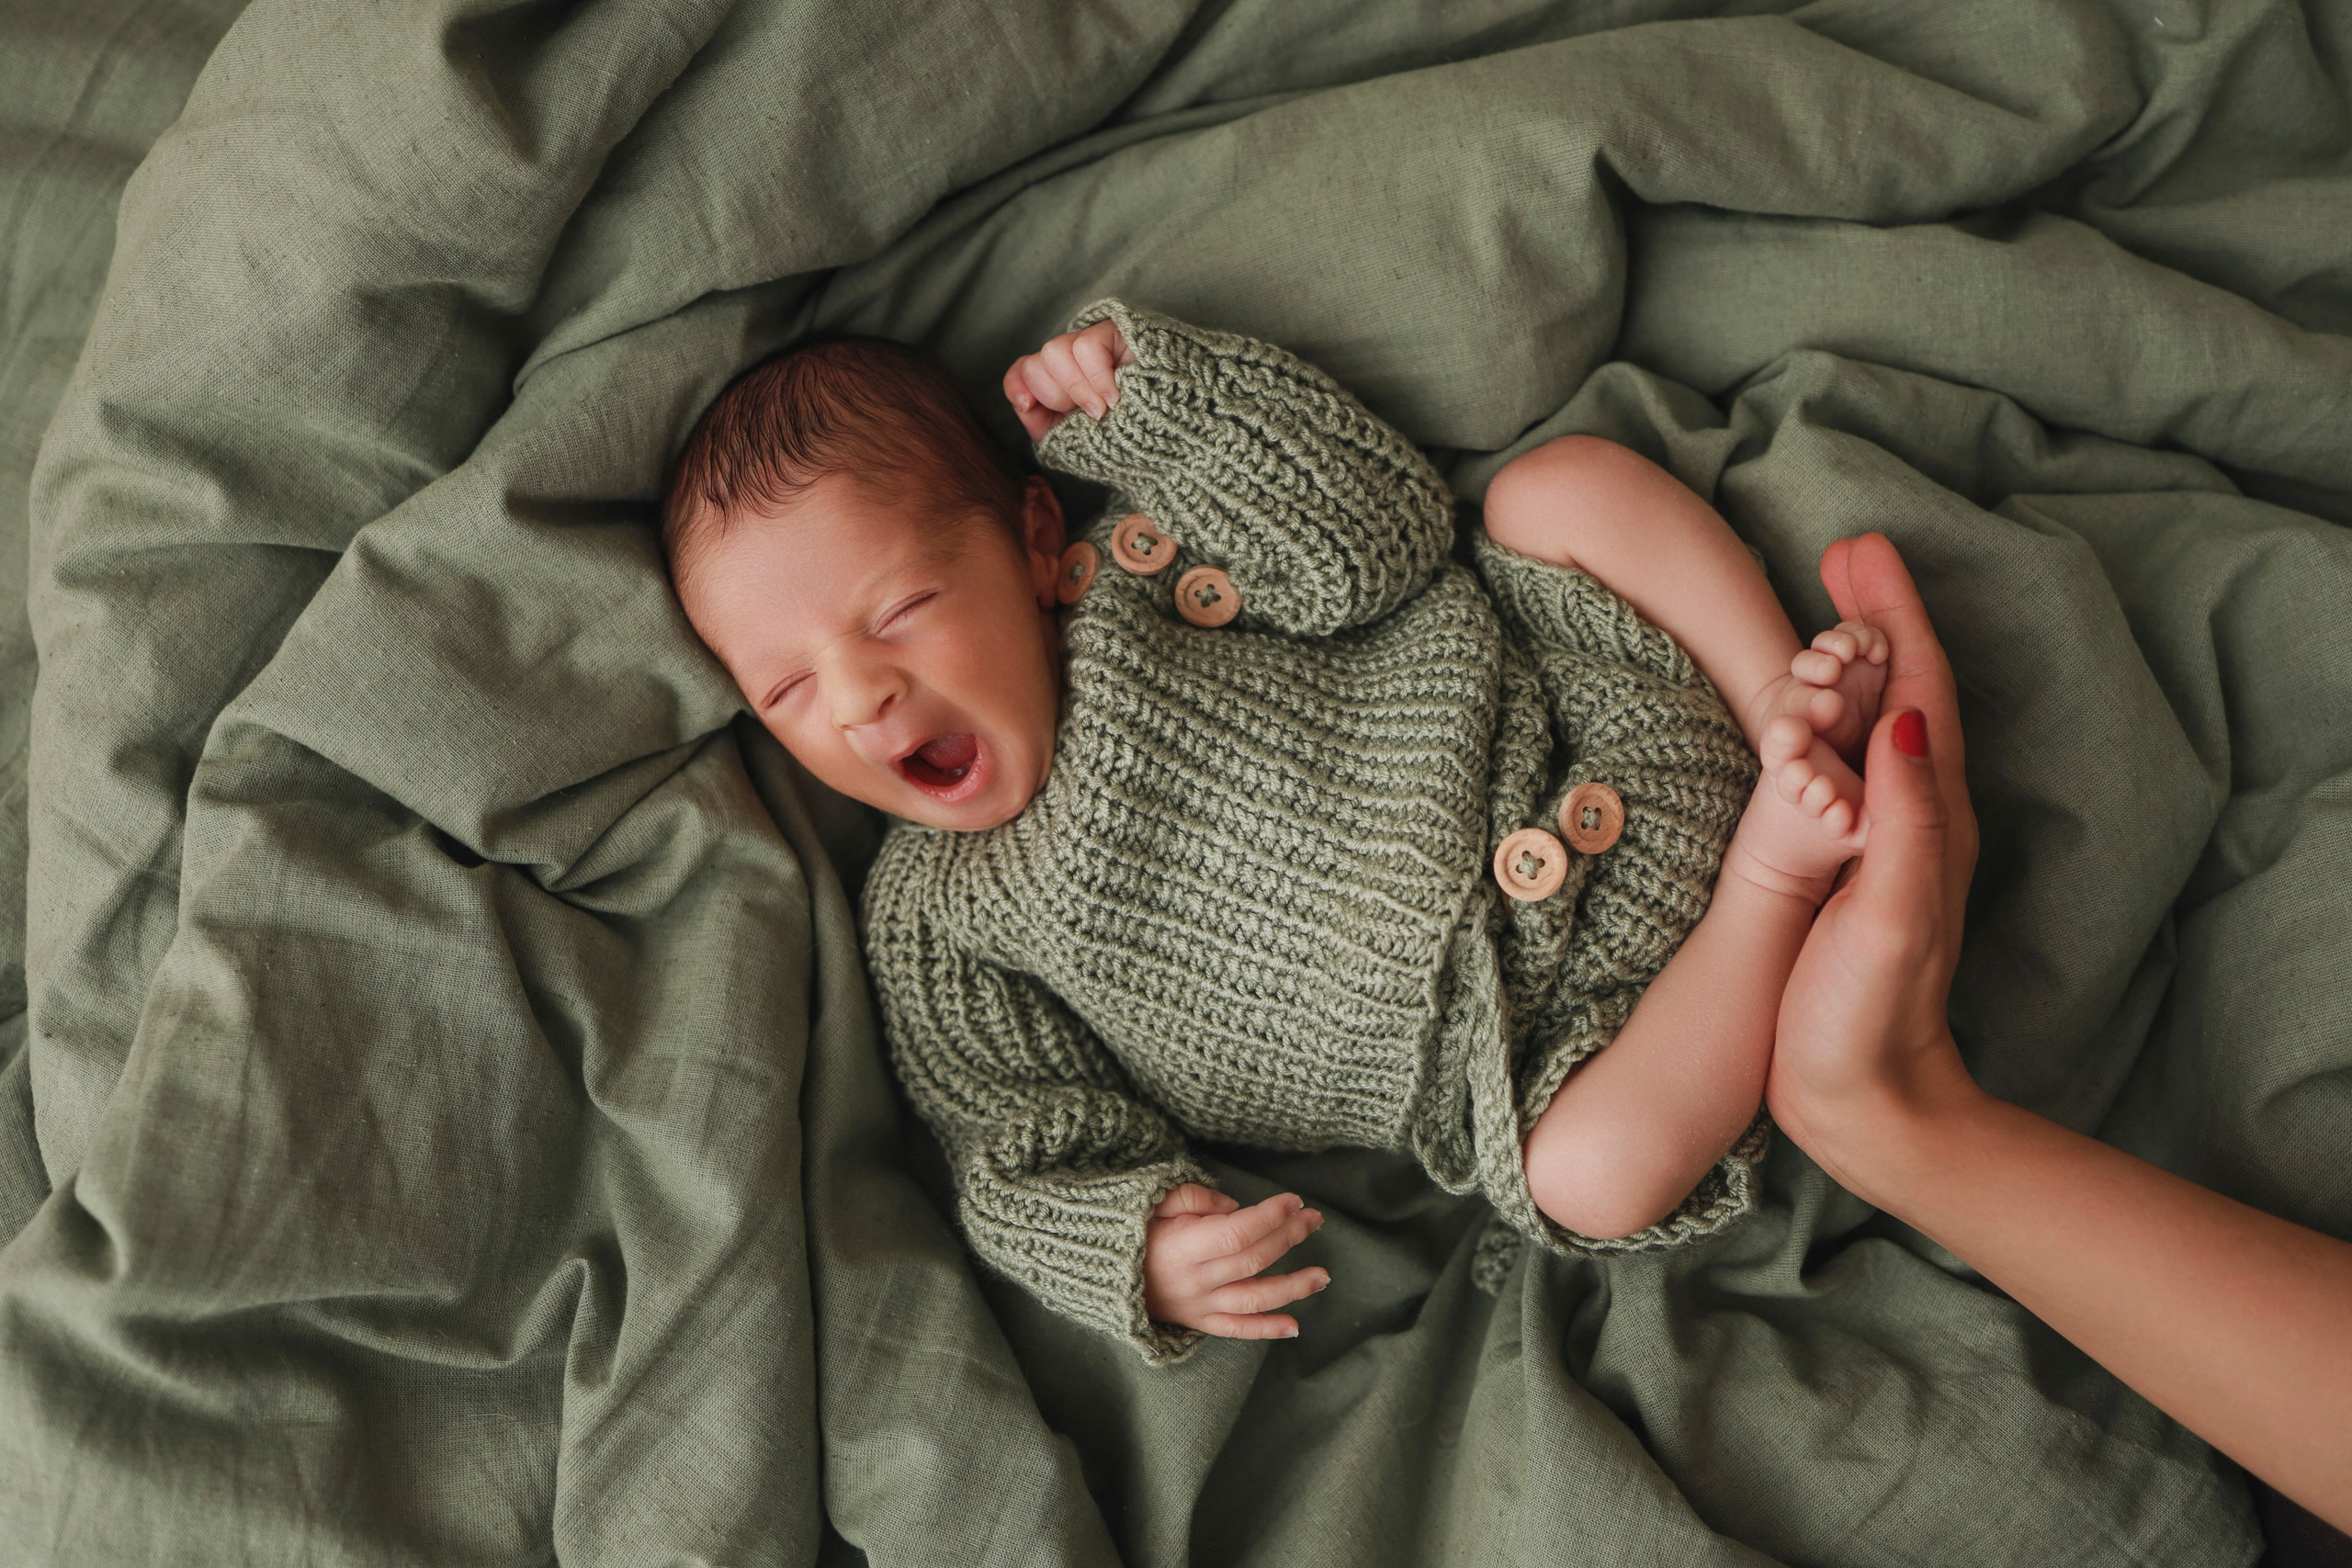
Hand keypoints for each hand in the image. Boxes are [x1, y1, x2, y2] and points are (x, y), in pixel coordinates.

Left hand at [1003, 319, 1133, 440]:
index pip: (1023, 371)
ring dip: (1078, 389)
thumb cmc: (1134, 444)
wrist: (1181, 441)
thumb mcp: (1077, 445)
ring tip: (1107, 407)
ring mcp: (1096, 344)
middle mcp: (1076, 362)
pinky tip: (1117, 394)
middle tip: (1091, 414)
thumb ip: (1042, 424)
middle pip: (1035, 363)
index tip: (1028, 405)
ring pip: (1054, 351)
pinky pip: (1086, 346)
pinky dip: (1097, 378)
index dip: (1018, 385)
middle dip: (1057, 395)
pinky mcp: (1119, 331)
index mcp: (1064, 387)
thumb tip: (1023, 399)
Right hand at [1143, 1183, 1327, 1339]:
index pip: (1237, 1233)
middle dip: (1289, 1237)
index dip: (1269, 1217)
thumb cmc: (1135, 1232)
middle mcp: (1196, 1280)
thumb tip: (1235, 1207)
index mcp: (1183, 1247)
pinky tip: (1295, 1326)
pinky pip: (1239, 1330)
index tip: (1292, 1201)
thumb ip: (1194, 1197)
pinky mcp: (1201, 1322)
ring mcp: (1200, 1305)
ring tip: (1322, 1276)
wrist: (1106, 1274)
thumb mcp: (1155, 1202)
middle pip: (1253, 1261)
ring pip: (1254, 1300)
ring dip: (1293, 1288)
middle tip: (1314, 1219)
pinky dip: (1268, 1330)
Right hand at [1766, 533, 1984, 1200]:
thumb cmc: (1870, 1016)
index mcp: (1929, 818)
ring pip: (1876, 721)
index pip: (1919, 689)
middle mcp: (1916, 818)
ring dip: (1854, 657)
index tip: (1858, 550)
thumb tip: (1896, 719)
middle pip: (1903, 689)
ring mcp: (1884, 843)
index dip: (1894, 614)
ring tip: (1822, 610)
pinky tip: (1806, 713)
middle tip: (1841, 554)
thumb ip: (1901, 819)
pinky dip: (1831, 715)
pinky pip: (1847, 764)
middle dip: (1877, 616)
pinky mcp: (1851, 868)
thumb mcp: (1891, 914)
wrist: (1864, 1101)